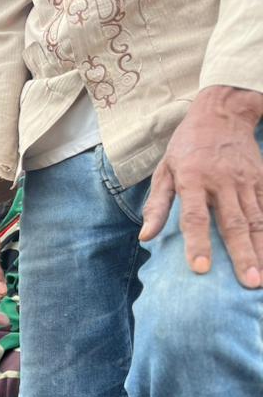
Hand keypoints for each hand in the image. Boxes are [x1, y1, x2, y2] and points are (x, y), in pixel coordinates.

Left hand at [140, 85, 262, 288]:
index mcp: (193, 180)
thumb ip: (157, 205)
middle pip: (234, 224)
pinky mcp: (261, 179)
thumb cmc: (186, 146)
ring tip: (261, 277)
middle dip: (242, 255)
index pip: (196, 217)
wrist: (222, 113)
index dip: (198, 244)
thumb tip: (145, 237)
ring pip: (257, 220)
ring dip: (261, 249)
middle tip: (248, 283)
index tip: (201, 269)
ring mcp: (246, 181)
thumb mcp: (164, 170)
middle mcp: (223, 182)